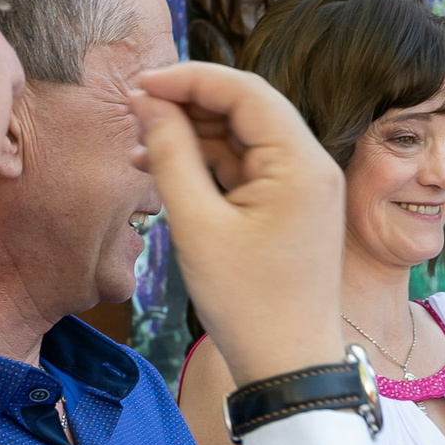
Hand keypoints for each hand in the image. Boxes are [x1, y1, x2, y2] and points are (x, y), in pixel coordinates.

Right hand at [129, 61, 346, 384]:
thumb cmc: (248, 303)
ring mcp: (304, 187)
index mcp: (302, 162)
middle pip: (245, 109)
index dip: (188, 79)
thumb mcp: (197, 224)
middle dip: (187, 105)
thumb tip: (148, 102)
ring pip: (242, 138)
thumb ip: (170, 153)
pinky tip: (163, 171)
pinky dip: (208, 165)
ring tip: (138, 149)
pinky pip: (247, 168)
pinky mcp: (290, 207)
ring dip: (192, 136)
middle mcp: (312, 165)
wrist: (289, 365)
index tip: (138, 84)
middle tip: (132, 113)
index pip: (245, 91)